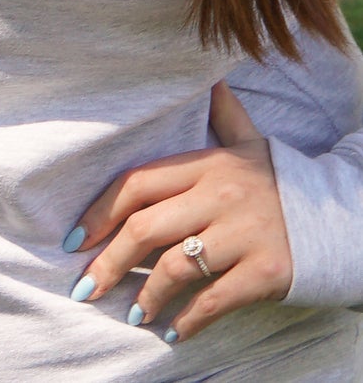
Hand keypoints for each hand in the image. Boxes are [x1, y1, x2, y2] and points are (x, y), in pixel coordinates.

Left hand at [67, 83, 293, 345]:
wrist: (344, 216)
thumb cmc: (281, 182)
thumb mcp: (249, 142)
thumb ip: (221, 114)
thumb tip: (206, 78)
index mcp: (205, 164)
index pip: (137, 183)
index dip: (99, 212)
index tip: (74, 239)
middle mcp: (219, 196)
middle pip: (146, 227)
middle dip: (108, 260)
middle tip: (84, 287)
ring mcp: (243, 235)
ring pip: (175, 265)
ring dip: (145, 295)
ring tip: (129, 314)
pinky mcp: (266, 272)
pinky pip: (215, 298)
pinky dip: (189, 318)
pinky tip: (171, 332)